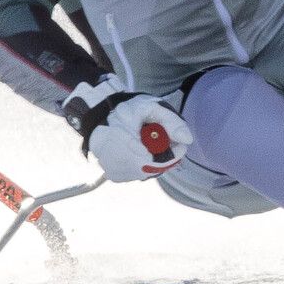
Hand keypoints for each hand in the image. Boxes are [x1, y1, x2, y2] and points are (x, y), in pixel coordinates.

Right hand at [66, 76, 195, 180]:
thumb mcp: (148, 108)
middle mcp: (124, 168)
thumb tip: (188, 140)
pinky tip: (138, 150)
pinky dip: (142, 163)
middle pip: (156, 168)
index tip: (178, 141)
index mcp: (132, 152)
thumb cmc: (122, 109)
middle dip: (164, 155)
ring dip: (153, 160)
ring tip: (147, 141)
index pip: (164, 162)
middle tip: (163, 138)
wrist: (94, 115)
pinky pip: (136, 173)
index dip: (175, 152)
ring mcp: (118, 173)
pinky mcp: (114, 175)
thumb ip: (170, 121)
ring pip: (147, 172)